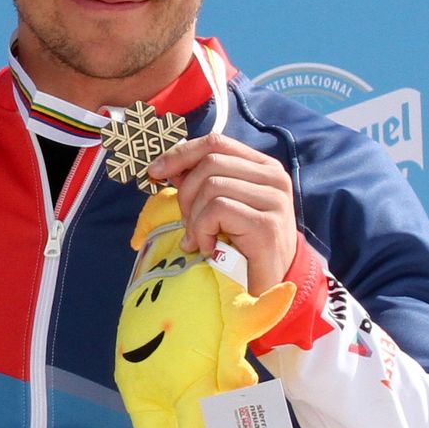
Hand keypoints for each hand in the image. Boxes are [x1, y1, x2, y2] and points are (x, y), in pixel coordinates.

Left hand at [146, 132, 299, 297]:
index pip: (216, 142)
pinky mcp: (266, 224)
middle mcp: (274, 178)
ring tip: (200, 239)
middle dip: (186, 192)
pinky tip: (210, 248)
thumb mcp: (222, 207)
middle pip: (210, 162)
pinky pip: (217, 210)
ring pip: (212, 186)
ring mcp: (273, 200)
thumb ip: (202, 182)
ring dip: (194, 217)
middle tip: (187, 222)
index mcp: (263, 167)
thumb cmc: (242, 245)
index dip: (181, 153)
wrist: (270, 285)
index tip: (155, 171)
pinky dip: (202, 230)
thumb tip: (167, 166)